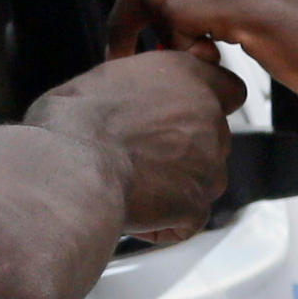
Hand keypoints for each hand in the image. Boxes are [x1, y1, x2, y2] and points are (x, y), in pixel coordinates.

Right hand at [29, 49, 240, 241]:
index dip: (212, 104)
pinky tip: (133, 211)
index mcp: (185, 76)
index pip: (229, 89)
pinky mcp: (195, 204)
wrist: (68, 167)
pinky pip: (188, 218)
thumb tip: (144, 90)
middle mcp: (205, 116)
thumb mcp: (109, 77)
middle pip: (215, 138)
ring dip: (179, 185)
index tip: (191, 115)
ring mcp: (206, 163)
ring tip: (133, 183)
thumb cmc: (74, 122)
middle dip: (187, 150)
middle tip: (144, 156)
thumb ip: (145, 82)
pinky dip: (165, 222)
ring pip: (206, 178)